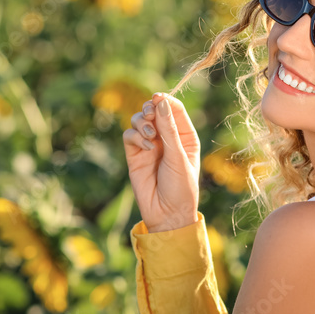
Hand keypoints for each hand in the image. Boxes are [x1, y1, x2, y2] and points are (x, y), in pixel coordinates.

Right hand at [123, 92, 200, 232]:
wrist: (167, 215)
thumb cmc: (181, 188)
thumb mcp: (178, 157)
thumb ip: (169, 129)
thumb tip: (160, 102)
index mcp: (185, 137)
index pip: (174, 109)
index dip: (165, 100)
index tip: (157, 98)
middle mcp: (167, 138)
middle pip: (154, 111)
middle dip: (150, 109)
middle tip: (150, 115)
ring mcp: (149, 146)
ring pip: (139, 121)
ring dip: (142, 122)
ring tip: (150, 135)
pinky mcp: (135, 155)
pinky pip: (130, 136)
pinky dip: (135, 136)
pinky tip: (146, 147)